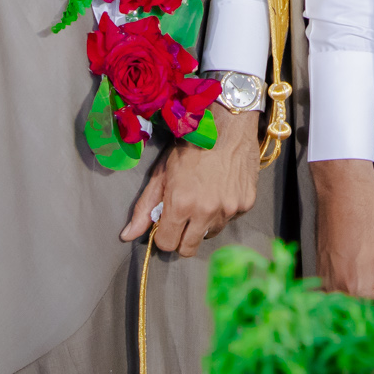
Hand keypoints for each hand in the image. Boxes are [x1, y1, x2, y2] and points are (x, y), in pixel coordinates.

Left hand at [122, 109, 260, 256]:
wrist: (228, 124)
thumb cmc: (191, 145)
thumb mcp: (162, 172)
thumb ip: (145, 207)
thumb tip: (127, 235)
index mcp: (181, 204)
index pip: (167, 245)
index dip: (163, 235)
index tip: (165, 224)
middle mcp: (206, 211)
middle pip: (188, 249)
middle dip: (182, 238)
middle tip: (183, 217)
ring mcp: (229, 209)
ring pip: (210, 234)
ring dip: (204, 223)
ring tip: (204, 196)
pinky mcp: (246, 204)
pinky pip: (229, 219)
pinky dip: (223, 210)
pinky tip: (221, 189)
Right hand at [312, 158, 373, 298]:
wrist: (343, 184)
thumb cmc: (371, 211)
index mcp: (354, 287)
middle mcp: (333, 287)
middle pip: (359, 311)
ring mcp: (324, 277)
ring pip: (348, 299)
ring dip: (364, 291)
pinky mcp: (321, 266)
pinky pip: (337, 286)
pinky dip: (352, 281)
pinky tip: (363, 260)